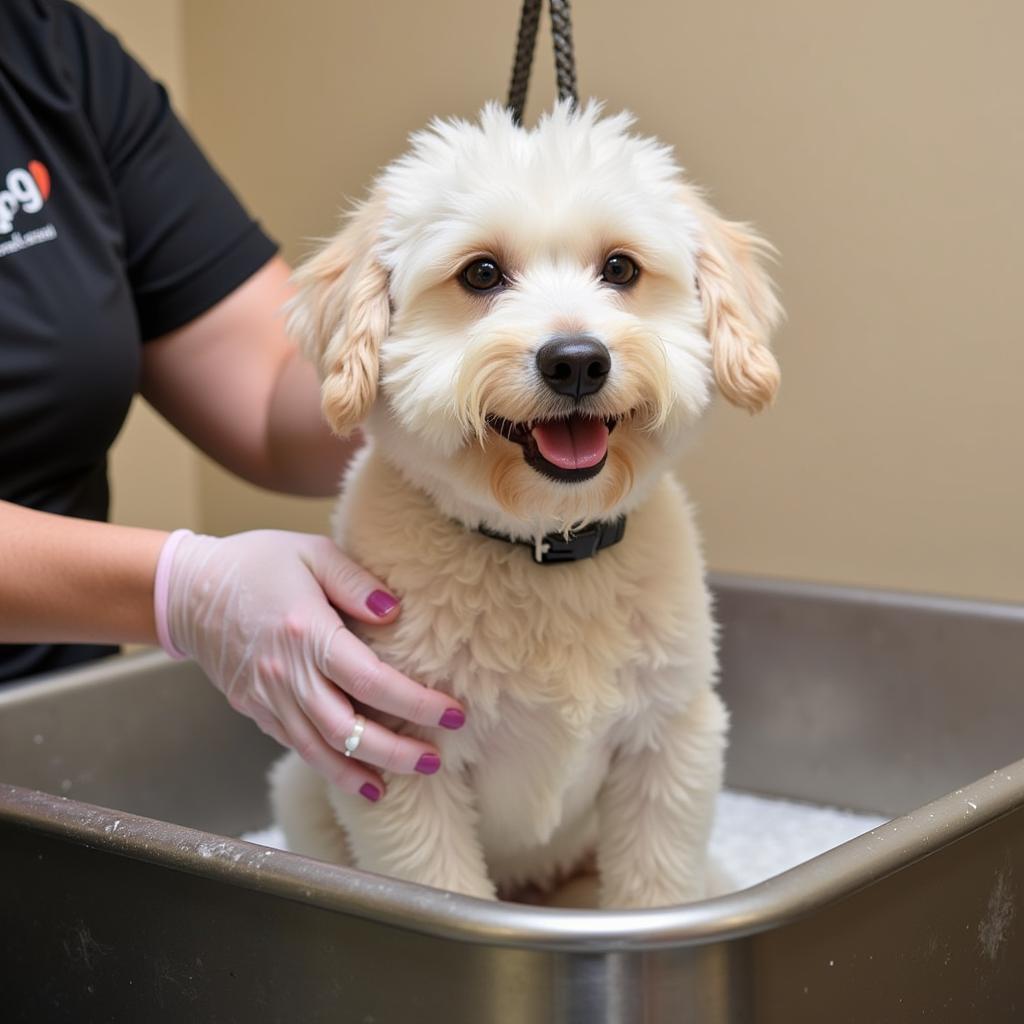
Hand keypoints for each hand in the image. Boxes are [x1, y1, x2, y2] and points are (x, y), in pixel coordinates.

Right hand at [156, 529, 464, 800]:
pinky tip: (354, 774)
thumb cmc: (256, 562)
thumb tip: (394, 611)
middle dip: (397, 752)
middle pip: (349, 729)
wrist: (188, 589)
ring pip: (319, 749)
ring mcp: (268, 697)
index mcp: (307, 633)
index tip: (453, 715)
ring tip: (398, 784)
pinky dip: (327, 764)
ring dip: (361, 771)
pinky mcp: (255, 709)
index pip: (372, 682)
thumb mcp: (311, 552)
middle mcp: (287, 674)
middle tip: (436, 761)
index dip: (417, 704)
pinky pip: (295, 744)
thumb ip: (356, 580)